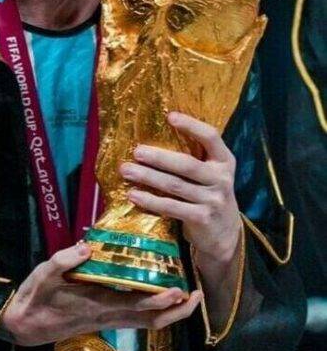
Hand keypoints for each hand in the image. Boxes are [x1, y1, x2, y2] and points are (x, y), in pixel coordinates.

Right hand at [0, 242, 201, 346]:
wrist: (25, 324)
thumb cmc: (35, 298)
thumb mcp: (44, 274)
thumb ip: (65, 260)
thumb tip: (86, 245)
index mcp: (98, 304)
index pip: (136, 306)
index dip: (160, 301)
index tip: (179, 289)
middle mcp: (109, 316)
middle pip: (152, 321)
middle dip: (177, 311)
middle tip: (196, 295)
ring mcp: (108, 320)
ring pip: (147, 323)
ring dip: (170, 313)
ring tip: (186, 295)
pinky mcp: (105, 320)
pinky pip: (137, 319)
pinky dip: (154, 311)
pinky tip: (159, 297)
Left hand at [120, 111, 240, 266]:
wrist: (225, 234)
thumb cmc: (209, 196)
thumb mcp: (211, 175)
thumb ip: (195, 158)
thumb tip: (153, 139)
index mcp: (225, 161)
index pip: (211, 137)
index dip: (191, 125)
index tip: (169, 116)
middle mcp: (222, 179)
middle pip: (187, 164)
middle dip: (159, 157)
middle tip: (136, 151)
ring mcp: (213, 200)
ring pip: (175, 185)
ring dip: (148, 177)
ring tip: (127, 170)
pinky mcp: (202, 219)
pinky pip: (171, 207)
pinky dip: (151, 201)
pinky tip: (134, 195)